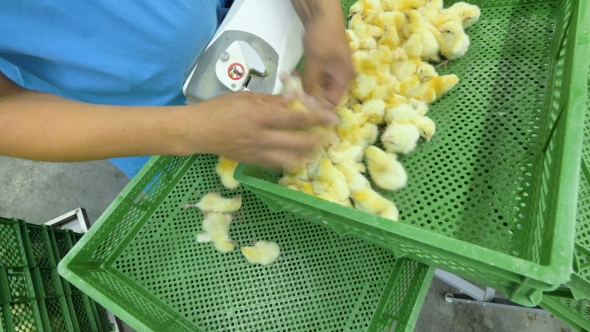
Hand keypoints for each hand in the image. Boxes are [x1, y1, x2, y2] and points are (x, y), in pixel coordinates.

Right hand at [184, 92, 338, 167]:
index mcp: (261, 116)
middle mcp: (262, 137)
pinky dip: (290, 162)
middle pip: (298, 141)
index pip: (296, 118)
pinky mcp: (253, 162)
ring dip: (307, 154)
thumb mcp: (245, 97)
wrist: (198, 131)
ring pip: (290, 158)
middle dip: (318, 140)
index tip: (332, 118)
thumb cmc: (219, 109)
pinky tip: (298, 158)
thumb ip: (271, 100)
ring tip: (317, 149)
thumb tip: (293, 98)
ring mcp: (258, 152)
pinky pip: (277, 165)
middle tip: (330, 136)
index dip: (317, 118)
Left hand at [299, 1, 353, 104]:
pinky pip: (312, 77)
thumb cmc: (323, 37)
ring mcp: (330, 70)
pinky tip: (290, 76)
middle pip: (324, 96)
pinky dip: (303, 78)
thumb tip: (305, 101)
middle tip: (291, 96)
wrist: (321, 13)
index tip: (301, 108)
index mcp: (344, 78)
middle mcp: (339, 77)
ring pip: (316, 86)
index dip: (318, 108)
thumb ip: (311, 84)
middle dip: (307, 97)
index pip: (333, 102)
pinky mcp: (322, 64)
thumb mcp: (316, 63)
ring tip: (288, 84)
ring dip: (303, 87)